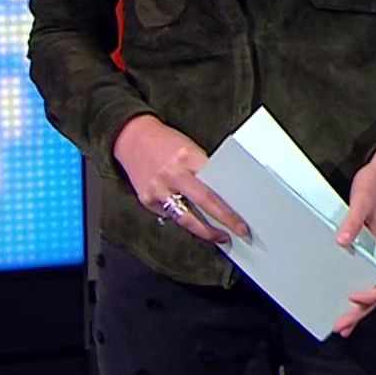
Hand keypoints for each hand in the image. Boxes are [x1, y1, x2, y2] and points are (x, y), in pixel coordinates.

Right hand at [113, 115, 248, 244]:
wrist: (132, 137)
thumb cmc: (167, 143)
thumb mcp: (190, 149)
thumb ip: (204, 170)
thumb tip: (223, 193)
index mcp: (188, 158)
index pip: (215, 184)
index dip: (230, 204)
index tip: (243, 217)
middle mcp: (173, 175)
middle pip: (204, 202)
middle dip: (224, 220)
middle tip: (239, 232)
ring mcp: (158, 189)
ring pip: (185, 218)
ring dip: (204, 231)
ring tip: (219, 236)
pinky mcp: (146, 200)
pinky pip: (169, 215)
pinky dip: (182, 219)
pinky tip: (194, 223)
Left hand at [332, 141, 375, 337]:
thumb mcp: (362, 198)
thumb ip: (354, 221)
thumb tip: (342, 243)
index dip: (371, 296)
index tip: (353, 300)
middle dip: (360, 312)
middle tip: (340, 326)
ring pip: (371, 287)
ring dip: (359, 308)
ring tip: (341, 324)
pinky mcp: (368, 244)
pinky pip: (363, 274)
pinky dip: (355, 290)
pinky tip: (342, 296)